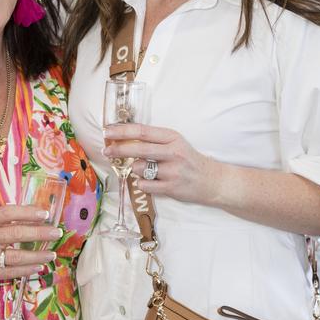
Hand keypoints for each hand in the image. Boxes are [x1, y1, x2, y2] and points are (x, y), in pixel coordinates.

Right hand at [0, 204, 61, 288]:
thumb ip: (2, 220)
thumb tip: (33, 215)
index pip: (8, 213)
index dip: (28, 212)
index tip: (45, 214)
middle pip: (16, 234)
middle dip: (40, 233)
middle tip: (57, 233)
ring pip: (16, 256)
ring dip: (38, 255)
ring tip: (52, 254)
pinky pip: (11, 272)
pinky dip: (27, 269)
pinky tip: (39, 267)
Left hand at [103, 123, 218, 204]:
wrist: (212, 181)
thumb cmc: (188, 160)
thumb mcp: (175, 143)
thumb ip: (153, 140)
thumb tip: (123, 138)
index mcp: (172, 137)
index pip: (142, 131)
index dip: (122, 131)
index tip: (107, 131)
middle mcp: (173, 152)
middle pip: (138, 149)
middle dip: (118, 149)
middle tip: (107, 151)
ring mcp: (172, 171)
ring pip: (139, 168)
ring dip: (135, 169)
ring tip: (146, 170)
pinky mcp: (171, 188)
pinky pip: (144, 185)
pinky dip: (141, 184)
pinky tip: (150, 182)